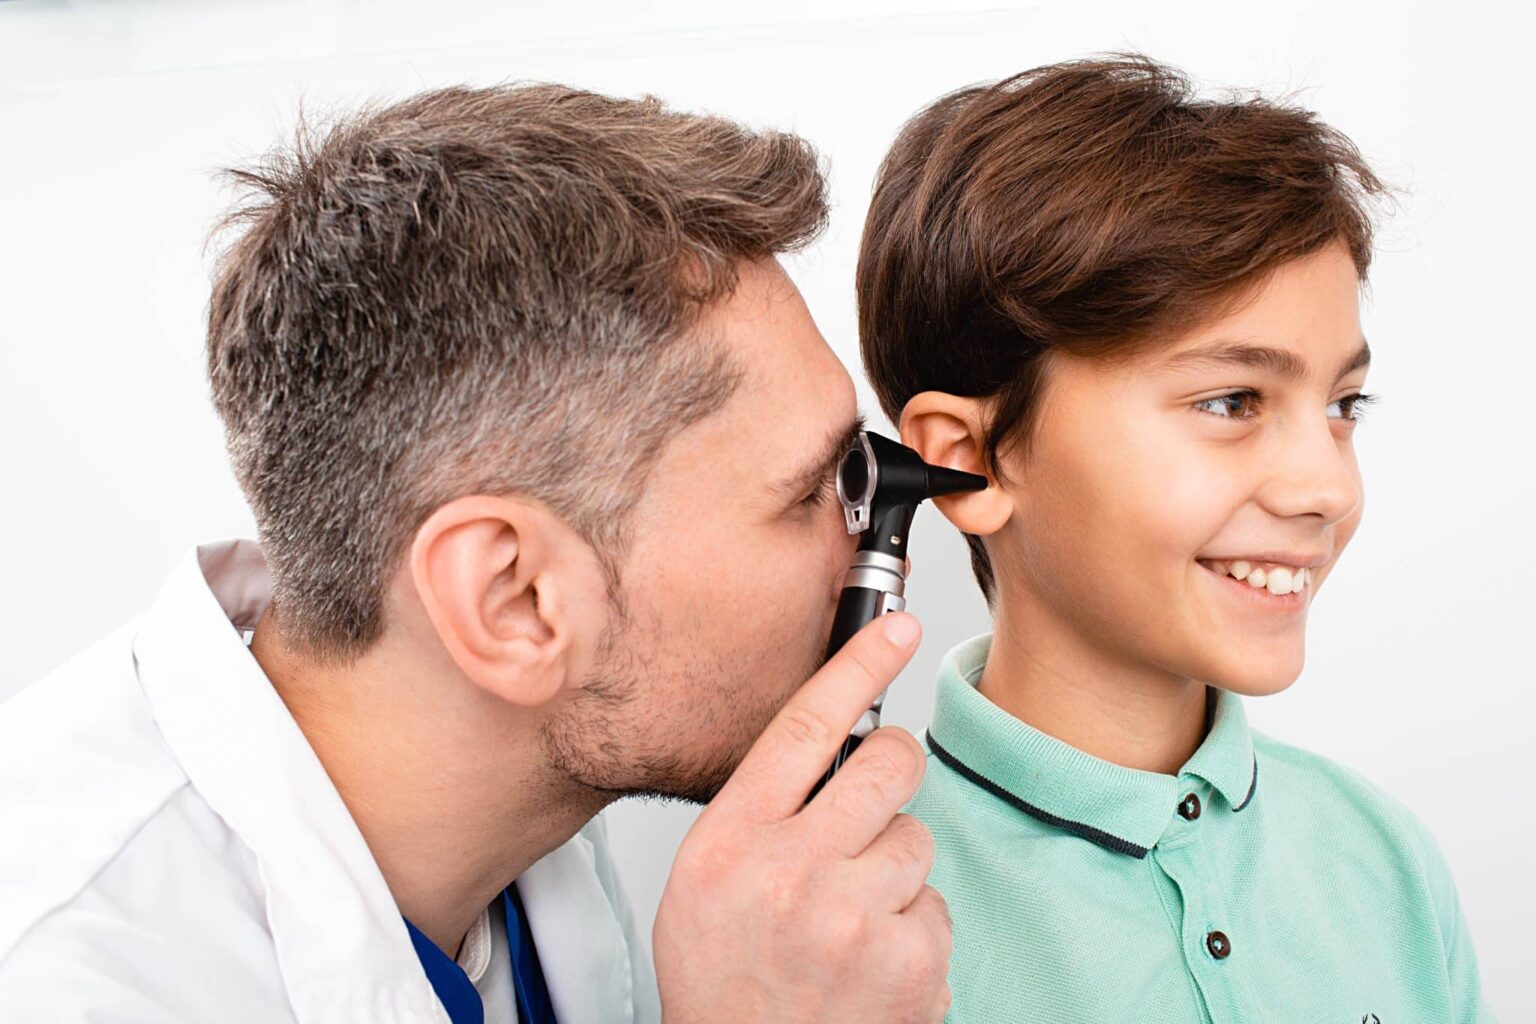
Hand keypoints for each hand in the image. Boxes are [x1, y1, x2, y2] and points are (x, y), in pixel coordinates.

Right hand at [653, 612, 951, 1022]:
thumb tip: (833, 744)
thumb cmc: (724, 980)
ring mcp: (856, 918)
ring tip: (850, 915)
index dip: (858, 665)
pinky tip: (871, 959)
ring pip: (918, 837)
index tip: (896, 628)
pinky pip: (937, 904)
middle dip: (893, 769)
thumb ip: (761, 810)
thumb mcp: (705, 879)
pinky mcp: (909, 961)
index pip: (807, 726)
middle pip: (889, 763)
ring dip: (895, 867)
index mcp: (734, 841)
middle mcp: (793, 872)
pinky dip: (912, 927)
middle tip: (872, 804)